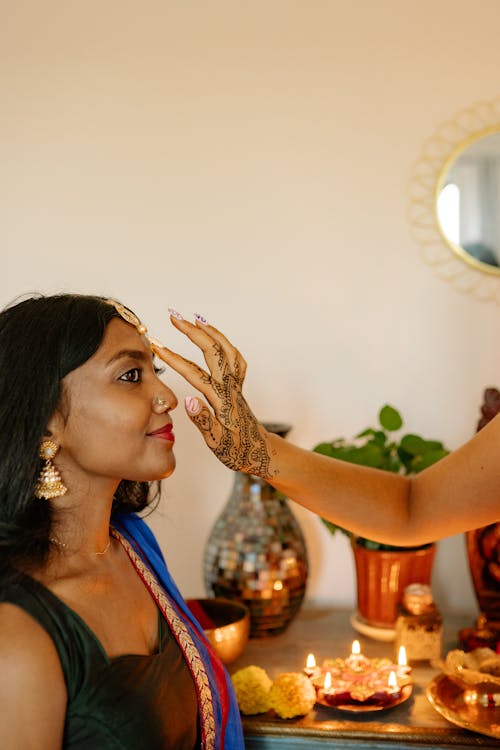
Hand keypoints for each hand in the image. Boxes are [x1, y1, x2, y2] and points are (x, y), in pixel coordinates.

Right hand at [150, 315, 273, 476]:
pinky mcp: (239, 387)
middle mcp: (230, 388)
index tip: (157, 345)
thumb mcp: (218, 444)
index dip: (174, 358)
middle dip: (192, 331)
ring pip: (226, 350)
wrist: (262, 454)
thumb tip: (189, 401)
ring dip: (210, 331)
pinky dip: (224, 343)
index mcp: (221, 400)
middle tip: (173, 315)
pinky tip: (215, 338)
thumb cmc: (238, 452)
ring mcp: (236, 385)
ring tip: (194, 318)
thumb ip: (203, 422)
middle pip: (213, 351)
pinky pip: (235, 358)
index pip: (194, 374)